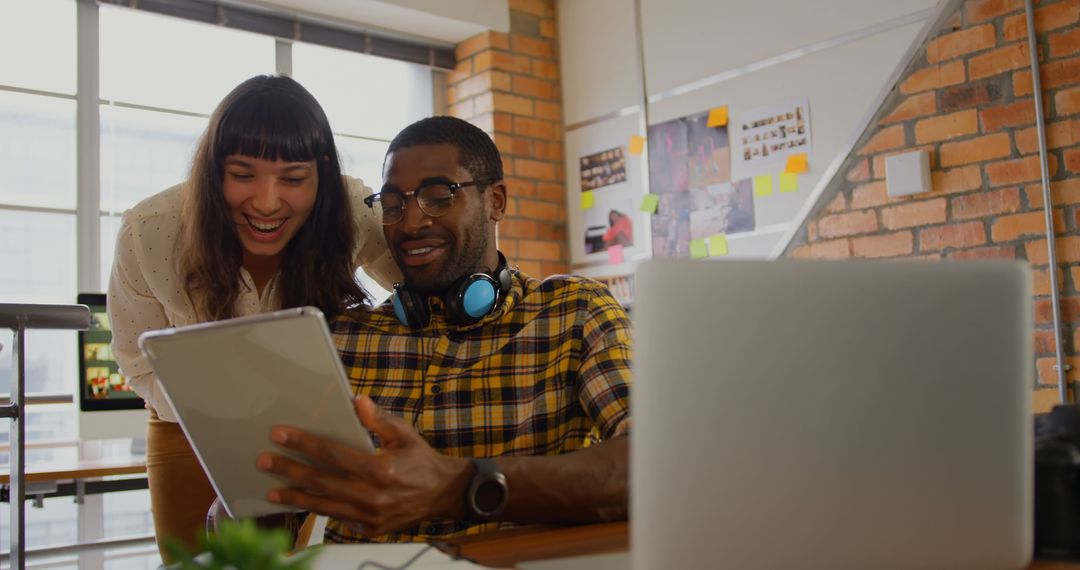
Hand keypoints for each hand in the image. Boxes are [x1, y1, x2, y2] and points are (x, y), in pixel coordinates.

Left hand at [257, 395, 472, 535]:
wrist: (443, 494)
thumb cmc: (422, 461)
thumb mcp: (405, 435)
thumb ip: (379, 420)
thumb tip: (358, 401)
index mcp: (380, 469)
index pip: (332, 454)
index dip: (304, 443)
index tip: (280, 435)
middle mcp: (372, 495)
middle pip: (321, 481)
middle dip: (289, 469)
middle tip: (265, 461)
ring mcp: (370, 516)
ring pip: (324, 505)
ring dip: (295, 496)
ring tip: (272, 490)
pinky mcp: (369, 528)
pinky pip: (337, 518)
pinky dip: (317, 509)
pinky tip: (300, 502)